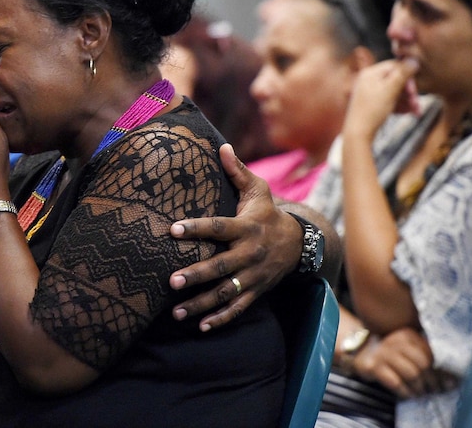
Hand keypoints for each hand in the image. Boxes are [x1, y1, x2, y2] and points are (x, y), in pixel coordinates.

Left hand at [168, 143, 300, 330]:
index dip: (196, 228)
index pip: (218, 227)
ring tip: (176, 311)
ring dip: (201, 303)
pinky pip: (239, 307)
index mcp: (246, 226)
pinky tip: (200, 326)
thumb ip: (236, 171)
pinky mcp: (257, 290)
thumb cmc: (268, 212)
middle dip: (197, 274)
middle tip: (171, 280)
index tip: (172, 229)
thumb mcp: (257, 190)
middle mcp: (250, 252)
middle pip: (221, 265)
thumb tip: (221, 145)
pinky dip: (221, 319)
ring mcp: (254, 275)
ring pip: (226, 292)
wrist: (300, 243)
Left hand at [344, 59, 418, 141]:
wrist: (359, 133)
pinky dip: (400, 106)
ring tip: (416, 111)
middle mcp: (368, 80)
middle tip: (416, 102)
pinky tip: (409, 113)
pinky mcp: (373, 104)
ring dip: (408, 100)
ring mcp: (370, 93)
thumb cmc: (372, 110)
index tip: (414, 88)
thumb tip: (413, 60)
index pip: (394, 66)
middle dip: (409, 92)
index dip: (407, 76)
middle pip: (396, 80)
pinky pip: (390, 101)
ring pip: (395, 92)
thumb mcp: (390, 90)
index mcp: (370, 73)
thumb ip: (402, 74)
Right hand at [354, 328, 458, 398]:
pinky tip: (407, 394)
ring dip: (419, 388)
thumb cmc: (391, 353)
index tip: (447, 384)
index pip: (430, 355)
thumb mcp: (408, 350)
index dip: (441, 372)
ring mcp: (383, 353)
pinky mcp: (373, 366)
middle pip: (422, 365)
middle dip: (431, 382)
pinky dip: (405, 392)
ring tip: (419, 392)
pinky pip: (395, 383)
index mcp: (407, 335)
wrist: (360, 351)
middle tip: (432, 391)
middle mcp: (395, 341)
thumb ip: (428, 361)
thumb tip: (452, 382)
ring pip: (411, 374)